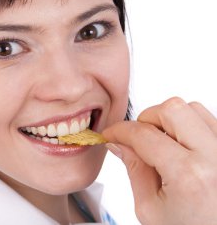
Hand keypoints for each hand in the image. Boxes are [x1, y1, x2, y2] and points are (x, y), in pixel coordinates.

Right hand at [103, 97, 216, 224]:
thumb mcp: (150, 209)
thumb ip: (134, 170)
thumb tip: (120, 143)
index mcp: (189, 176)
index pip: (144, 135)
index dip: (120, 130)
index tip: (112, 134)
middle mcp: (216, 157)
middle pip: (172, 109)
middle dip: (147, 118)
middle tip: (138, 137)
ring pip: (194, 109)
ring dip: (171, 121)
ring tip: (163, 144)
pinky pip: (210, 121)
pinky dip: (190, 127)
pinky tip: (182, 148)